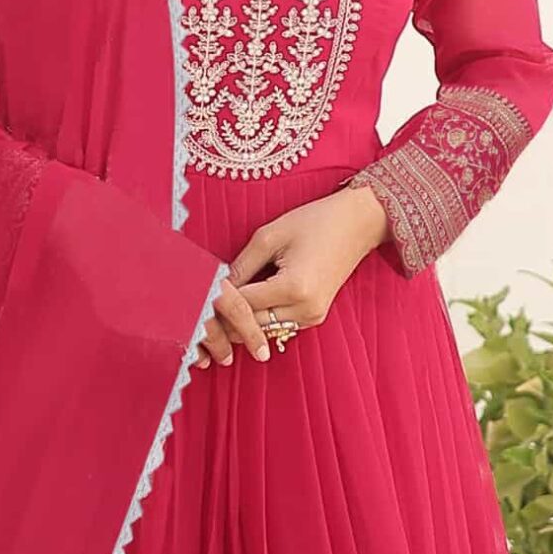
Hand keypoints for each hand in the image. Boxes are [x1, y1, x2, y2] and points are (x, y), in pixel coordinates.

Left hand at [194, 182, 389, 365]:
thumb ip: (242, 265)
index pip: (243, 304)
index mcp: (293, 287)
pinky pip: (277, 326)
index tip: (195, 296)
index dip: (217, 300)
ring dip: (240, 323)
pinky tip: (242, 308)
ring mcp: (312, 317)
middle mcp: (304, 309)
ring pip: (262, 331)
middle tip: (200, 310)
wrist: (358, 224)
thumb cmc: (315, 222)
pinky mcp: (314, 318)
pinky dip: (258, 320)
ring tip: (218, 310)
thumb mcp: (271, 236)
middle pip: (250, 326)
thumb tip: (214, 285)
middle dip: (225, 319)